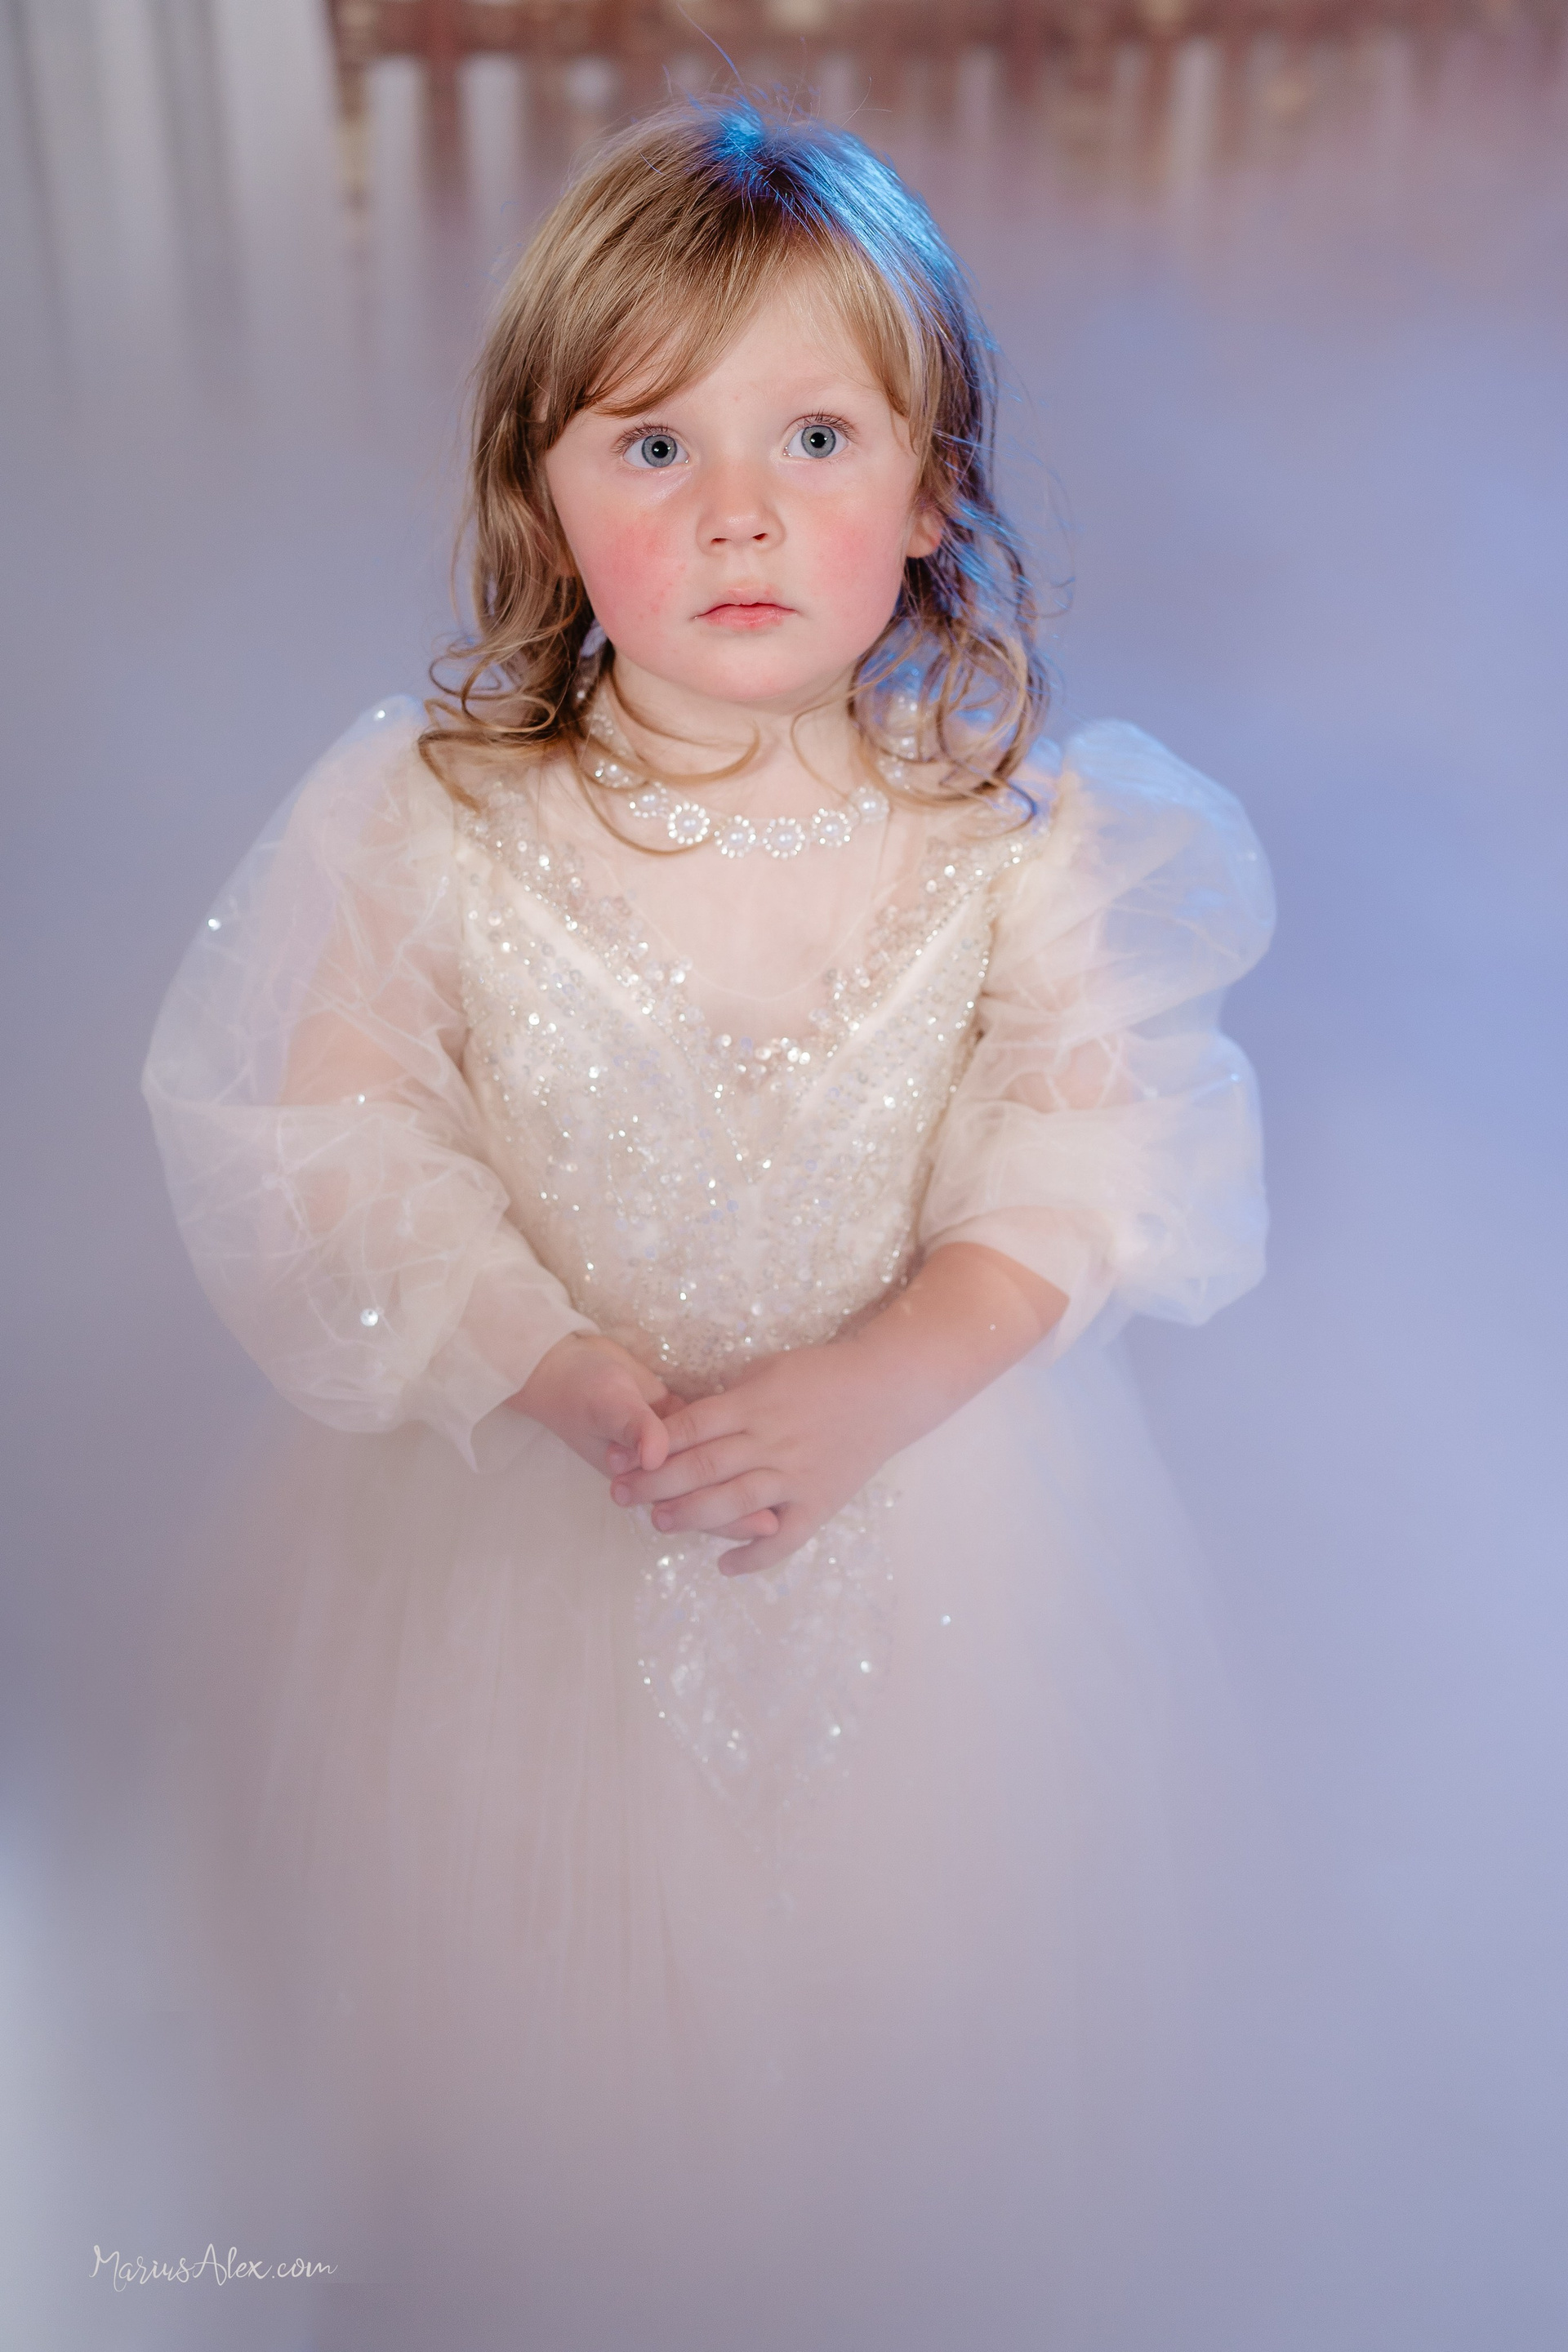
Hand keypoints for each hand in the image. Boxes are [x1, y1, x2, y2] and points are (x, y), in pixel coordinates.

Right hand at [511, 1334, 779, 1541]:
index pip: (693, 1505)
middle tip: (783, 1518)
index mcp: (642, 1473)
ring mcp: (669, 1446)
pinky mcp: (675, 1421)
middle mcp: (658, 1469)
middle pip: (708, 1496)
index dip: (729, 1516)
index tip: (765, 1521)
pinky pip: (707, 1445)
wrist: (563, 1364)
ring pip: (711, 1474)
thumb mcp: (604, 1404)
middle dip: (745, 1509)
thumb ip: (633, 1426)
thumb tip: (657, 1454)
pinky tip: (767, 1446)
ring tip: (784, 1488)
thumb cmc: (579, 1388)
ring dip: (741, 1482)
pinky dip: (732, 1449)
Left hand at [606, 1244, 1068, 1575]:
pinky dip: (754, 1556)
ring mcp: (797, 1475)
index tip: (618, 1457)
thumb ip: (727, 1398)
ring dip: (692, 1516)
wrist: (888, 1389)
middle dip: (655, 1482)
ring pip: (735, 1502)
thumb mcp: (768, 1370)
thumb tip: (681, 1420)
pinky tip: (725, 1566)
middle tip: (620, 1495)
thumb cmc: (822, 1375)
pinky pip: (784, 1538)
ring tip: (659, 1523)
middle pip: (702, 1465)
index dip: (650, 1444)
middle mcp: (771, 1440)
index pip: (690, 1426)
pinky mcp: (820, 1503)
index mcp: (754, 1402)